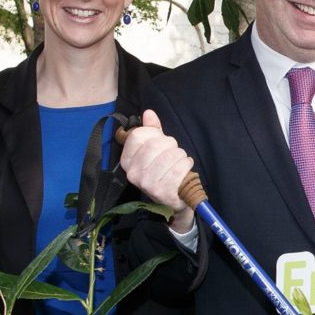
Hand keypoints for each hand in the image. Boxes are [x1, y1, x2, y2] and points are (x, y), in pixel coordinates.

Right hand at [122, 110, 196, 232]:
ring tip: (179, 162)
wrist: (174, 201)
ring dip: (181, 156)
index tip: (160, 141)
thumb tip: (149, 113)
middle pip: (156, 144)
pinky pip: (180, 168)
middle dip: (171, 145)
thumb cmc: (164, 171)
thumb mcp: (156, 149)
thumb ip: (152, 130)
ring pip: (171, 155)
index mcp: (127, 161)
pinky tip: (185, 169)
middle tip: (173, 153)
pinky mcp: (163, 192)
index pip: (138, 135)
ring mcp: (147, 183)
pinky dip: (187, 165)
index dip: (153, 134)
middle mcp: (134, 173)